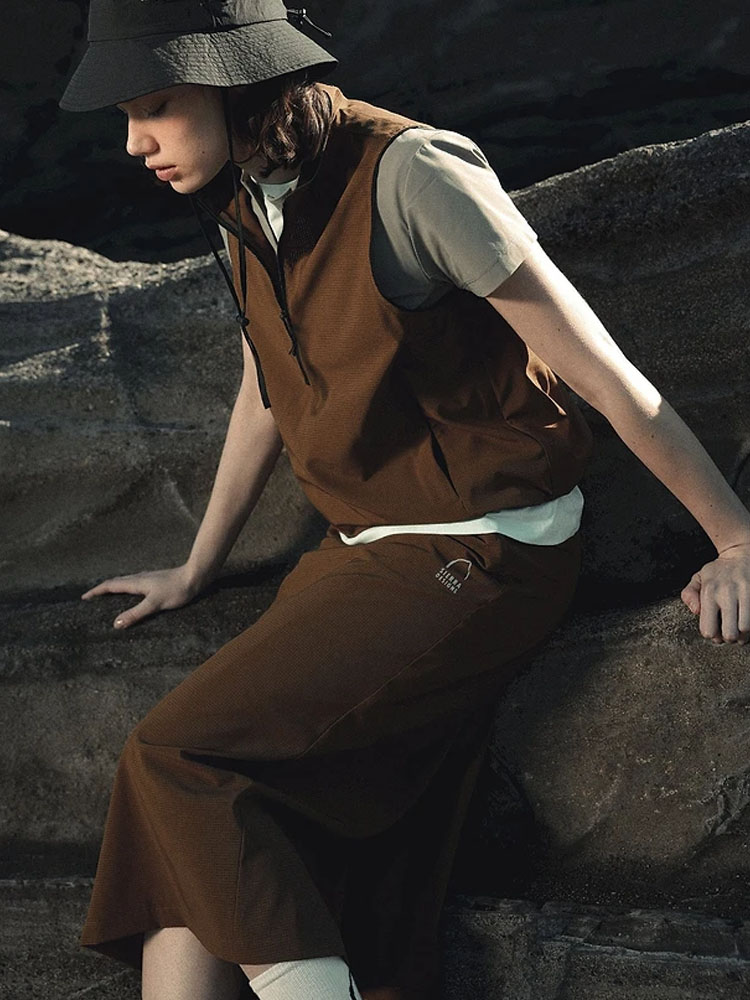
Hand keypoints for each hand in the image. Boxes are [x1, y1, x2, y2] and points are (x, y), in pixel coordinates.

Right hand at [81, 564, 206, 629]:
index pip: (110, 586)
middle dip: (102, 590)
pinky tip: (132, 596)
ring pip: (125, 583)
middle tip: (91, 598)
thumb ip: (135, 613)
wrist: (194, 577)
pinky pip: (134, 585)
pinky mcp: (155, 581)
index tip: (83, 597)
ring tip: (107, 598)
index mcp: (135, 582)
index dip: (96, 591)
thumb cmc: (176, 590)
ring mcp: (147, 579)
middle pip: (115, 583)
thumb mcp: (154, 604)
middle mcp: (139, 578)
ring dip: (114, 589)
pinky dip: (126, 590)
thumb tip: (115, 624)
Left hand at [681, 544, 749, 643]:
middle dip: (729, 638)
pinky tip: (747, 620)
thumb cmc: (718, 571)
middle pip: (730, 634)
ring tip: (741, 628)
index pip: (708, 630)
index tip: (715, 630)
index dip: (712, 635)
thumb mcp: (698, 578)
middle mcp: (727, 593)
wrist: (742, 552)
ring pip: (746, 629)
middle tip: (730, 632)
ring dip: (744, 634)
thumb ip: (689, 595)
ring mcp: (745, 593)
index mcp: (709, 592)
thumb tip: (696, 611)